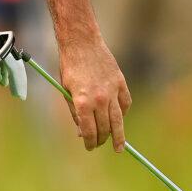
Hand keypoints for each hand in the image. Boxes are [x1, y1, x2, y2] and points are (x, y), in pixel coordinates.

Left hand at [59, 33, 131, 152]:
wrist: (82, 43)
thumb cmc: (70, 67)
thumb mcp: (66, 91)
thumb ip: (75, 112)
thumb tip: (82, 131)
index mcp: (82, 102)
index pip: (89, 131)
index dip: (89, 143)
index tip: (89, 147)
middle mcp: (99, 99)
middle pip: (104, 128)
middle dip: (101, 140)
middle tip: (100, 145)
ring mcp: (112, 91)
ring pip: (118, 120)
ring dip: (119, 136)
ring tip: (120, 147)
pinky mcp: (120, 82)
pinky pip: (125, 103)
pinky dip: (123, 112)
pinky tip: (120, 118)